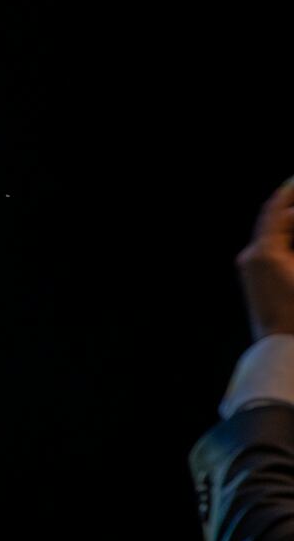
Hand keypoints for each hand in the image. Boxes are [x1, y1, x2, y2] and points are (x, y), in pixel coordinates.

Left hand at [238, 179, 293, 340]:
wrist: (284, 348)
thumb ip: (293, 235)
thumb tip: (291, 216)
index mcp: (263, 251)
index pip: (275, 211)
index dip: (288, 193)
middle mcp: (251, 256)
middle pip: (275, 223)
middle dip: (291, 210)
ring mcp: (251, 268)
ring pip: (274, 237)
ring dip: (290, 226)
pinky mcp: (255, 279)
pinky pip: (273, 252)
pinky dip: (287, 243)